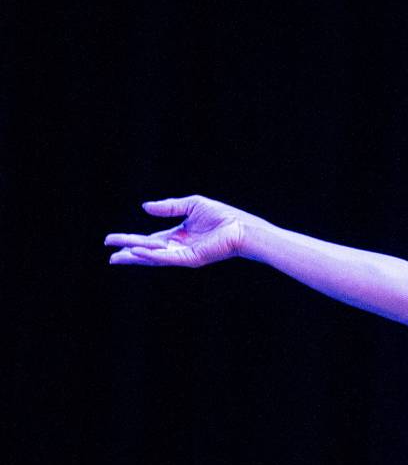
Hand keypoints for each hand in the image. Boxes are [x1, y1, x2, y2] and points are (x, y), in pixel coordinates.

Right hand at [105, 194, 250, 266]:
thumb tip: (145, 208)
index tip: (112, 241)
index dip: (130, 240)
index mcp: (176, 236)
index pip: (148, 240)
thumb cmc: (221, 216)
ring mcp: (183, 255)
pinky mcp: (191, 259)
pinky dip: (152, 256)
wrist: (240, 227)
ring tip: (117, 256)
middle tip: (109, 254)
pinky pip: (167, 258)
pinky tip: (137, 252)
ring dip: (135, 256)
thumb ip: (168, 207)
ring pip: (154, 257)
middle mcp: (177, 248)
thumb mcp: (190, 205)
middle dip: (127, 252)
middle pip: (147, 251)